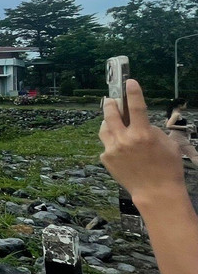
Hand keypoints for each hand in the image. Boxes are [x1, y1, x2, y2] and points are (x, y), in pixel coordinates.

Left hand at [100, 79, 185, 208]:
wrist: (155, 192)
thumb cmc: (167, 168)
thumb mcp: (168, 144)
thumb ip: (152, 130)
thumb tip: (141, 122)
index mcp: (143, 134)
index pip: (136, 107)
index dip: (133, 92)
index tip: (129, 81)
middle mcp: (125, 140)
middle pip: (111, 114)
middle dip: (111, 104)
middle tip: (112, 100)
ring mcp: (112, 149)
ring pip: (104, 128)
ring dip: (108, 122)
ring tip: (113, 121)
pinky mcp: (105, 158)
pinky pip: (106, 144)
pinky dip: (112, 141)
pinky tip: (120, 146)